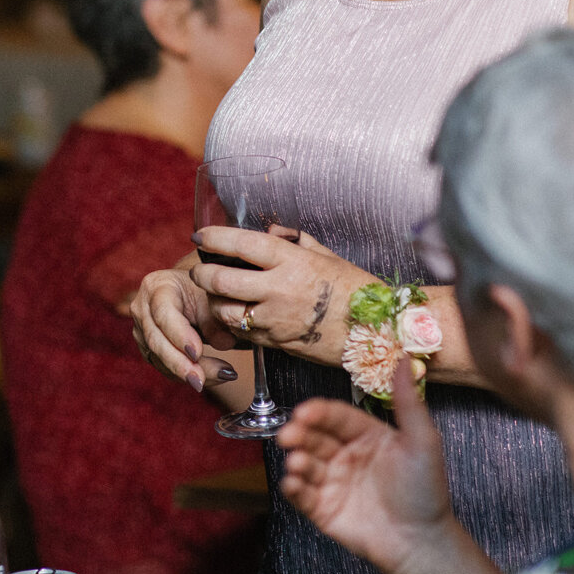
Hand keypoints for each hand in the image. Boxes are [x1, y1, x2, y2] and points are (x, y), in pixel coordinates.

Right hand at [129, 265, 239, 392]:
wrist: (189, 293)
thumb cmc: (201, 290)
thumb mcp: (211, 298)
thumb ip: (216, 320)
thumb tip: (225, 343)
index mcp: (156, 286)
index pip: (163, 313)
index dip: (178, 335)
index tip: (197, 353)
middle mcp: (142, 309)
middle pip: (156, 341)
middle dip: (179, 364)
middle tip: (201, 380)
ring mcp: (141, 331)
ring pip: (158, 359)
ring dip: (186, 373)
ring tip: (218, 376)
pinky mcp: (147, 348)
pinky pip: (163, 367)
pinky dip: (184, 375)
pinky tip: (209, 377)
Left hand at [189, 225, 367, 359]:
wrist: (375, 333)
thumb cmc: (354, 290)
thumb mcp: (327, 256)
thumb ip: (296, 240)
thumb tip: (271, 230)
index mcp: (292, 261)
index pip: (242, 244)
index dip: (215, 238)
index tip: (200, 236)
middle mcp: (278, 289)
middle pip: (221, 280)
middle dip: (202, 273)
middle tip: (199, 268)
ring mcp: (274, 319)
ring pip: (224, 311)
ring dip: (212, 301)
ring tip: (214, 294)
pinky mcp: (275, 343)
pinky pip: (241, 333)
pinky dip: (232, 323)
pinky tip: (235, 315)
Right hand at [275, 358, 455, 573]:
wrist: (422, 543)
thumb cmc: (425, 491)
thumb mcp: (422, 441)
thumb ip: (408, 401)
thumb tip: (405, 358)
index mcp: (366, 435)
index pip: (335, 416)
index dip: (318, 412)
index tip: (305, 412)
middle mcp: (345, 455)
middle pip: (314, 437)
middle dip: (299, 434)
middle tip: (290, 435)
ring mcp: (333, 483)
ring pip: (305, 464)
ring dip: (297, 460)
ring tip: (298, 463)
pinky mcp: (323, 510)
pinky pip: (302, 495)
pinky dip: (294, 488)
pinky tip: (293, 483)